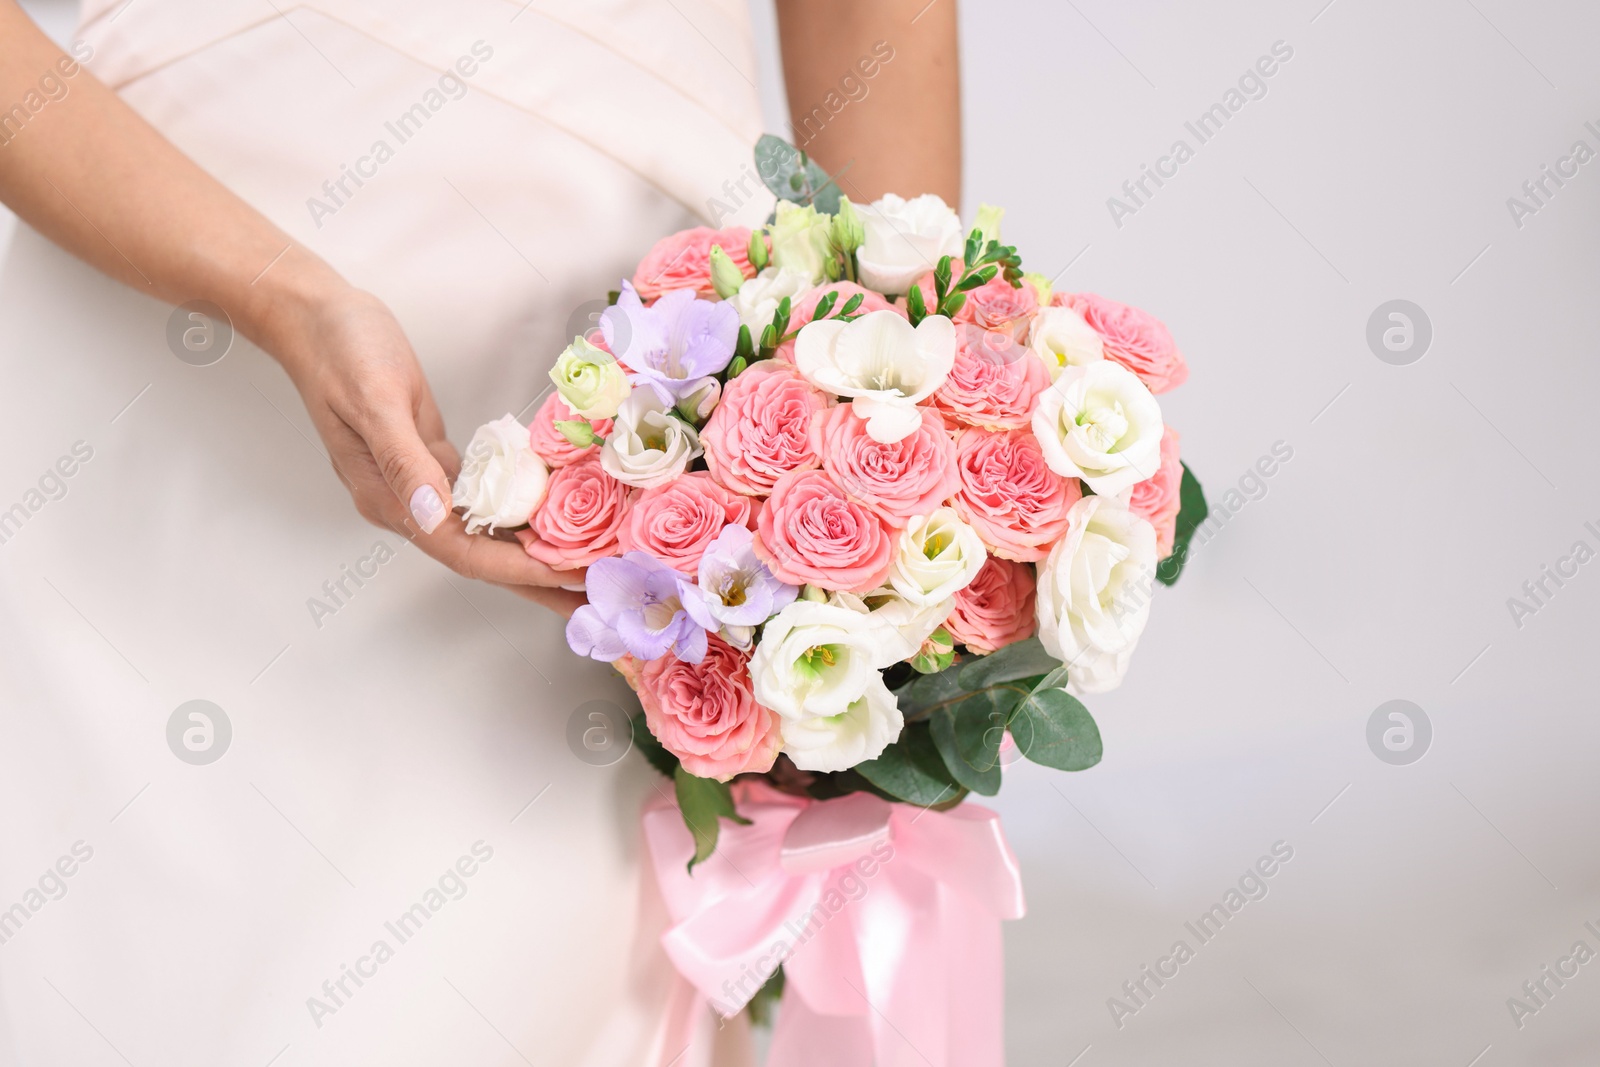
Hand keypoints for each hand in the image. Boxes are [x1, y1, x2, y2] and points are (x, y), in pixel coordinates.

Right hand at [274, 287, 572, 589]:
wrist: (315, 318)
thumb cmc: (339, 350)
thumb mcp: (373, 400)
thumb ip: (403, 459)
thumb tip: (432, 512)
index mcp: (385, 496)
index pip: (460, 550)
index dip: (516, 567)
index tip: (564, 574)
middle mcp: (404, 500)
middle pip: (478, 555)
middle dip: (533, 578)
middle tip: (587, 597)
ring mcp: (418, 481)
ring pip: (483, 531)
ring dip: (530, 552)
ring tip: (580, 569)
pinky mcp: (430, 459)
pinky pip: (480, 498)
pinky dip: (516, 513)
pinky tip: (549, 521)